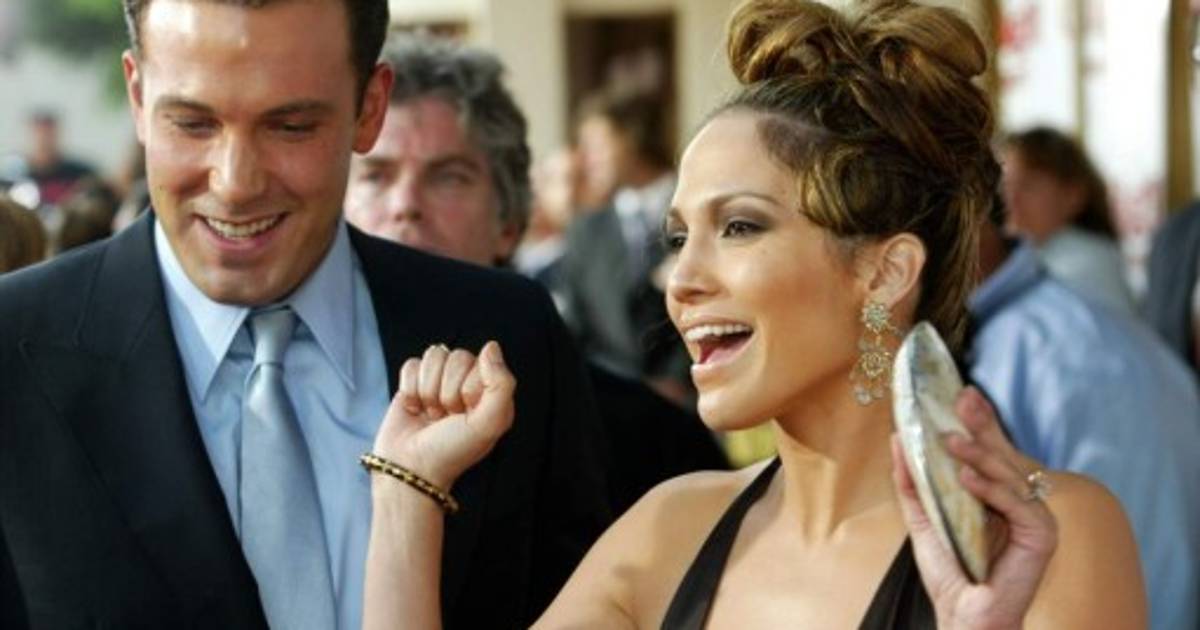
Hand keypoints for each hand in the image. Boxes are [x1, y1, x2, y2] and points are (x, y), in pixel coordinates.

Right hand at [372, 341, 515, 489]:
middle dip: (447, 390)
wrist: (411, 469)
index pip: (482, 362)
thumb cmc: (452, 451)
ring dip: (428, 389)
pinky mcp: (414, 383)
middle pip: (456, 356)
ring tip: (432, 414)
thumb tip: (491, 346)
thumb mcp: (489, 423)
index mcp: (490, 392)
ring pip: (434, 357)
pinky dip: (410, 388)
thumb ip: (501, 384)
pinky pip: (412, 364)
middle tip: (446, 417)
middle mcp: (467, 383)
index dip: (469, 387)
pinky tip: (416, 409)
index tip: (465, 414)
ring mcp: (440, 382)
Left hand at [890, 387, 1057, 629]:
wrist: (962, 617)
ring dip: (980, 454)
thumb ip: (912, 482)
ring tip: (951, 440)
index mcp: (997, 496)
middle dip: (983, 425)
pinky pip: (1019, 505)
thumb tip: (898, 439)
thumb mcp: (922, 518)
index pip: (990, 452)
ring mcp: (1035, 519)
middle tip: (963, 398)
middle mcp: (1020, 503)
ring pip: (1010, 475)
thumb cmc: (950, 574)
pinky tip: (967, 478)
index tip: (962, 392)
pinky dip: (992, 490)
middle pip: (1003, 455)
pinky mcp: (1042, 537)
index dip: (980, 422)